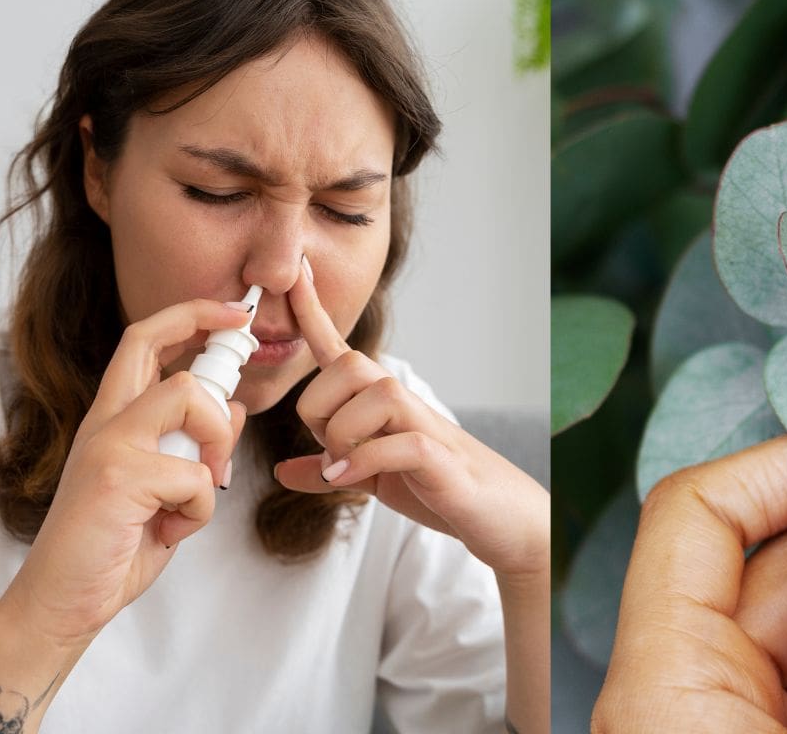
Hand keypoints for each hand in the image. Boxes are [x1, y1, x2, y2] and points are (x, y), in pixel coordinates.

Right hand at [2, 299, 250, 648]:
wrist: (65, 601)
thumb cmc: (115, 546)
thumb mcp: (168, 487)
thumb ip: (197, 446)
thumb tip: (237, 408)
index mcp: (114, 420)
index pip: (143, 342)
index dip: (189, 316)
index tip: (232, 313)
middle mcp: (106, 422)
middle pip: (153, 343)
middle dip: (207, 338)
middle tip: (241, 365)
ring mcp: (109, 445)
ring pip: (189, 397)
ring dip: (217, 443)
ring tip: (202, 488)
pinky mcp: (119, 476)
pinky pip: (197, 475)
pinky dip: (201, 509)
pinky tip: (171, 530)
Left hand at [272, 259, 548, 577]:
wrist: (503, 515)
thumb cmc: (441, 488)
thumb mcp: (373, 480)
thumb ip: (331, 471)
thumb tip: (284, 470)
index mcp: (383, 405)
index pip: (341, 349)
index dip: (314, 310)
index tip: (295, 271)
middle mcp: (404, 404)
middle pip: (350, 365)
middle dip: (320, 405)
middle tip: (327, 447)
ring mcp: (425, 426)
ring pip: (375, 394)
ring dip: (342, 434)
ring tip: (342, 468)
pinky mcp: (440, 458)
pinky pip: (398, 442)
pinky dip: (362, 461)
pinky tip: (348, 479)